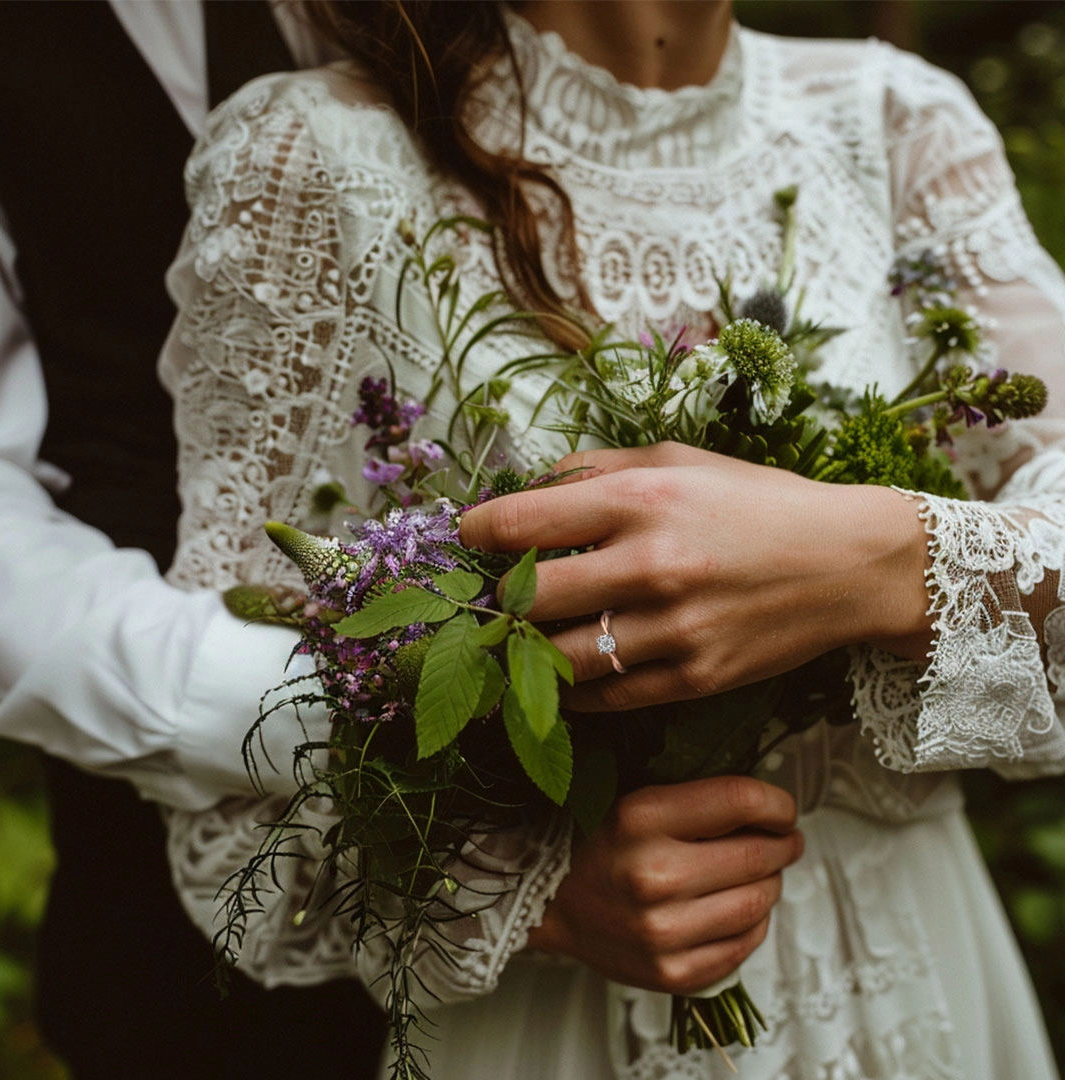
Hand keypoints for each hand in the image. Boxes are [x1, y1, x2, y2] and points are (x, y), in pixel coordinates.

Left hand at [460, 443, 930, 711]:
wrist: (847, 564)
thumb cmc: (758, 502)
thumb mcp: (680, 460)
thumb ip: (598, 468)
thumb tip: (528, 489)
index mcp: (642, 501)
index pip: (520, 524)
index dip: (476, 532)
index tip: (469, 537)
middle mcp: (652, 567)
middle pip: (528, 599)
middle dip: (498, 598)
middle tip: (495, 593)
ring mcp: (673, 630)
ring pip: (557, 658)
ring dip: (526, 651)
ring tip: (519, 638)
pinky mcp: (693, 678)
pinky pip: (605, 696)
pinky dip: (572, 687)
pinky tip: (566, 669)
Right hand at [527, 775, 802, 993]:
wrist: (549, 901)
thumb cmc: (595, 844)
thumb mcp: (636, 799)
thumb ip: (698, 799)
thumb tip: (767, 805)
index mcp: (641, 818)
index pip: (741, 801)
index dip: (776, 804)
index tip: (782, 809)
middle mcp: (653, 875)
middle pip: (758, 855)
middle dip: (782, 844)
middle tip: (782, 840)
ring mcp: (663, 931)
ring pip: (759, 902)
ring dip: (771, 883)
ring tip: (759, 873)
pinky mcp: (671, 972)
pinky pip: (744, 946)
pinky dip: (753, 923)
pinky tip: (739, 907)